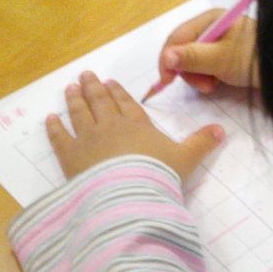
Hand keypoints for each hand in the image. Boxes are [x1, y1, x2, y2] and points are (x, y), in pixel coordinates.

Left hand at [47, 72, 224, 183]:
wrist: (129, 195)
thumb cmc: (158, 175)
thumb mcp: (186, 159)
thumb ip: (201, 143)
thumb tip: (222, 129)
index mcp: (137, 124)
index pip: (126, 104)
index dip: (118, 93)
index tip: (110, 83)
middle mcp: (110, 126)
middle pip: (100, 102)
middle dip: (93, 88)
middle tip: (85, 76)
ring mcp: (88, 139)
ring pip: (79, 114)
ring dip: (74, 100)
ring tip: (69, 89)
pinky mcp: (70, 156)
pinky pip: (60, 138)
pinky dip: (54, 128)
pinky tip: (49, 120)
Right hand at [157, 11, 258, 93]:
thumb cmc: (253, 59)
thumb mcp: (220, 58)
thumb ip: (192, 57)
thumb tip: (166, 57)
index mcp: (210, 19)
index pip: (177, 37)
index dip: (167, 58)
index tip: (166, 81)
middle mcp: (213, 27)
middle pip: (184, 49)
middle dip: (188, 70)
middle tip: (203, 86)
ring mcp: (221, 42)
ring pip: (194, 61)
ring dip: (199, 77)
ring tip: (213, 86)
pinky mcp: (228, 56)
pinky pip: (207, 67)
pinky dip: (208, 77)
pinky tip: (218, 84)